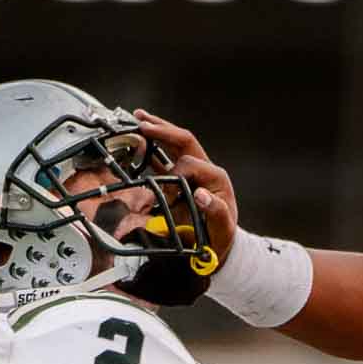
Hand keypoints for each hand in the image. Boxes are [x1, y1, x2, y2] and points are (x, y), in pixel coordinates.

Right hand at [133, 109, 238, 263]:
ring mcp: (192, 172)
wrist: (218, 243)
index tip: (165, 191)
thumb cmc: (222, 233)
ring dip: (157, 131)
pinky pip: (164, 159)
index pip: (190, 161)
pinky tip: (139, 142)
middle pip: (183, 141)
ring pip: (174, 144)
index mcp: (215, 176)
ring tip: (139, 120)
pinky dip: (151, 150)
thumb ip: (215, 210)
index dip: (174, 172)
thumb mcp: (223, 225)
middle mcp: (204, 169)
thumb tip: (202, 195)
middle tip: (143, 122)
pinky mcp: (181, 179)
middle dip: (162, 130)